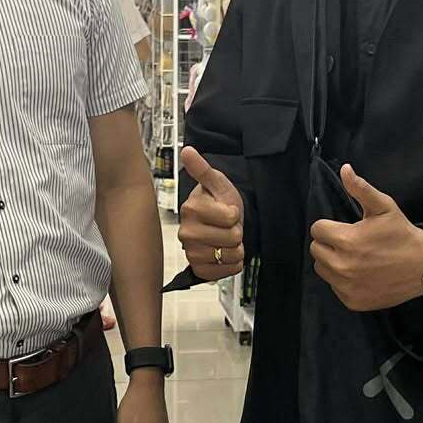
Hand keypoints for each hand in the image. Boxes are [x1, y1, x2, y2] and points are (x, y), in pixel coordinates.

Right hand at [178, 146, 244, 280]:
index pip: (230, 217)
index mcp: (191, 209)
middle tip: (227, 226)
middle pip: (231, 238)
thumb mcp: (217, 182)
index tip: (227, 210)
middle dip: (236, 232)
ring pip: (230, 256)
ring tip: (226, 239)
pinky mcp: (198, 269)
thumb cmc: (219, 202)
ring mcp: (191, 252)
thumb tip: (187, 150)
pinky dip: (231, 264)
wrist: (220, 223)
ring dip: (235, 249)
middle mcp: (187, 232)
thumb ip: (202, 168)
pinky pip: (225, 272)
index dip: (235, 214)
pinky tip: (225, 254)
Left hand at [310, 164, 422, 312]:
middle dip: (329, 243)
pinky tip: (360, 274)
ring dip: (332, 262)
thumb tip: (344, 169)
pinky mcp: (352, 301)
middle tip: (350, 242)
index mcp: (346, 240)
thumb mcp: (384, 207)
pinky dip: (343, 281)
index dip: (330, 226)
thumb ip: (361, 189)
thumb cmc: (402, 234)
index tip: (346, 228)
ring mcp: (346, 286)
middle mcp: (342, 266)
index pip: (317, 229)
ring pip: (322, 269)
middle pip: (316, 250)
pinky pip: (335, 287)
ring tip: (354, 257)